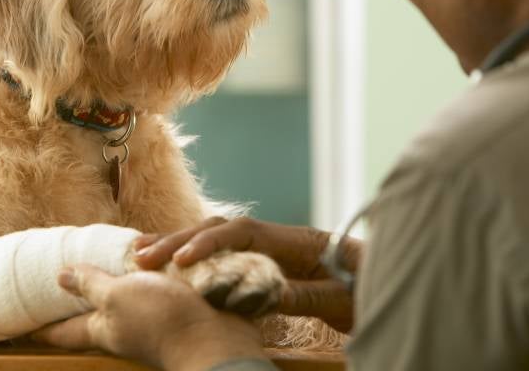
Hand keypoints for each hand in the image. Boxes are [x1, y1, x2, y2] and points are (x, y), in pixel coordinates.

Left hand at [32, 265, 267, 370]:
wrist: (215, 336)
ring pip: (123, 302)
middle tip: (57, 286)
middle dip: (76, 305)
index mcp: (103, 328)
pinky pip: (152, 292)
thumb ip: (91, 284)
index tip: (19, 326)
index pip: (62, 332)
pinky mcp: (174, 311)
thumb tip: (60, 276)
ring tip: (99, 267)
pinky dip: (145, 278)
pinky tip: (148, 263)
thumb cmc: (160, 319)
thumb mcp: (117, 296)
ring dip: (112, 285)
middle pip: (92, 319)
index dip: (40, 329)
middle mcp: (123, 328)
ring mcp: (149, 321)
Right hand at [133, 217, 361, 331]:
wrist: (388, 284)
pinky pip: (226, 255)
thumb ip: (306, 293)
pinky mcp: (267, 262)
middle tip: (143, 257)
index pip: (243, 233)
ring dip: (181, 246)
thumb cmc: (369, 290)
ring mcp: (272, 248)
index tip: (182, 260)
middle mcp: (279, 238)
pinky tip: (171, 263)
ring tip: (141, 254)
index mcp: (297, 240)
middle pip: (221, 230)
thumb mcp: (341, 298)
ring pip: (218, 239)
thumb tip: (266, 292)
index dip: (210, 244)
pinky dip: (197, 257)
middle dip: (180, 241)